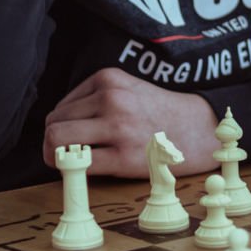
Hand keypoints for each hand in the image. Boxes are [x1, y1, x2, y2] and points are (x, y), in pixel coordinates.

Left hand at [43, 68, 220, 178]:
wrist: (198, 130)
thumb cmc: (160, 114)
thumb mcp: (128, 89)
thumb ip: (96, 98)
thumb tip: (57, 123)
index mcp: (109, 79)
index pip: (62, 106)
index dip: (62, 126)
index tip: (73, 139)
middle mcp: (111, 99)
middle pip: (54, 123)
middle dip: (52, 142)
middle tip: (63, 155)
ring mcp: (117, 127)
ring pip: (57, 140)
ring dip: (55, 156)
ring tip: (69, 163)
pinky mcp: (123, 157)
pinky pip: (78, 163)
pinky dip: (70, 170)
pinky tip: (81, 171)